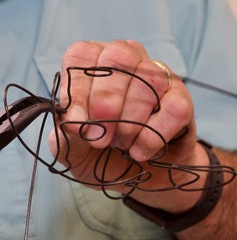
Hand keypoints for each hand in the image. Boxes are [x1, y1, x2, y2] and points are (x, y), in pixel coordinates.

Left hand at [49, 40, 208, 212]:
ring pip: (148, 81)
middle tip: (101, 138)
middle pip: (118, 56)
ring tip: (123, 145)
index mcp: (94, 68)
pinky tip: (141, 149)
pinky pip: (174, 108)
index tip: (76, 124)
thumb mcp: (74, 151)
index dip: (76, 90)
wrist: (139, 176)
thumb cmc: (103, 157)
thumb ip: (65, 137)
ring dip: (130, 123)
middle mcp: (128, 63)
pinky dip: (153, 136)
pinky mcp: (182, 101)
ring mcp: (158, 79)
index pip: (82, 56)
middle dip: (106, 102)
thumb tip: (73, 123)